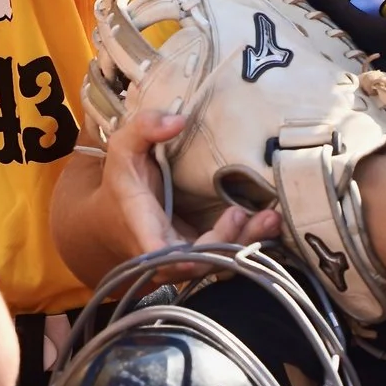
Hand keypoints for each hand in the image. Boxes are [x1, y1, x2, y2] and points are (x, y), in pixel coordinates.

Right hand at [98, 109, 280, 269]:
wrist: (115, 218)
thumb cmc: (122, 181)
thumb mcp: (123, 148)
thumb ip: (144, 129)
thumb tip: (177, 121)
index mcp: (143, 227)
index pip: (159, 253)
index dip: (181, 257)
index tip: (200, 243)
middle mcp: (165, 252)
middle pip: (198, 262)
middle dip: (228, 243)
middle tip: (247, 213)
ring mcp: (184, 258)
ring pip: (217, 264)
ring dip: (247, 244)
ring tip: (270, 220)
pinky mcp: (200, 255)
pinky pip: (225, 258)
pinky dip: (248, 243)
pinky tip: (268, 224)